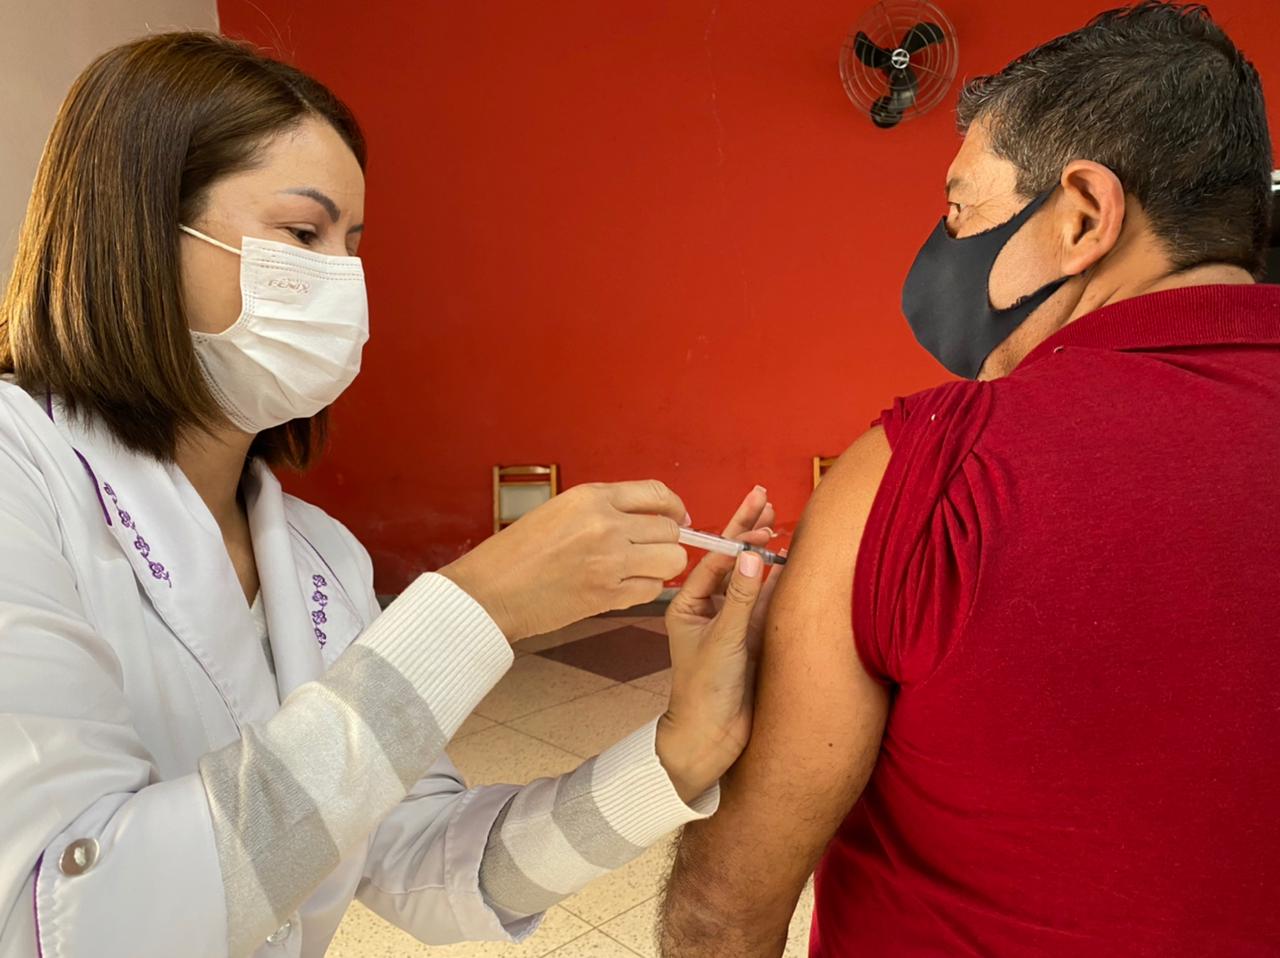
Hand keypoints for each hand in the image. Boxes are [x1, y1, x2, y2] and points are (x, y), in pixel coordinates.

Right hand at [439, 480, 688, 641]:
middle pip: (670, 529)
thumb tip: (646, 518)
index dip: (676, 508)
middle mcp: (605, 524)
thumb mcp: (558, 511)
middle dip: (667, 542)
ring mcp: (609, 560)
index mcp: (591, 497)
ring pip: (671, 561)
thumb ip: (603, 510)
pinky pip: (652, 590)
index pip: (658, 493)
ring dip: (661, 567)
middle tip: (652, 552)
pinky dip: (644, 590)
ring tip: (639, 571)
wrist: (489, 592)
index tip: (679, 518)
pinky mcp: (607, 594)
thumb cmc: (516, 555)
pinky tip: (623, 588)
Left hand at [657, 486, 781, 801]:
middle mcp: (708, 609)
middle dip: (746, 530)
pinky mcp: (751, 636)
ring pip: (750, 576)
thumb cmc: (705, 690)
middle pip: (731, 561)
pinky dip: (776, 578)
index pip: (714, 562)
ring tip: (775, 519)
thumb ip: (742, 598)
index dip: (737, 538)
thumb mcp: (724, 640)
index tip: (759, 520)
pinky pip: (765, 599)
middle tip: (763, 497)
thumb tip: (754, 556)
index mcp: (687, 606)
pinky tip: (786, 557)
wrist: (713, 737)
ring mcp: (731, 621)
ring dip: (763, 549)